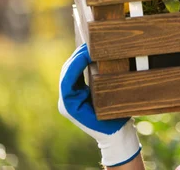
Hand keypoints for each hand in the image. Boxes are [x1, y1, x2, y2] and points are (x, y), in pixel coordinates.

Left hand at [58, 43, 140, 166]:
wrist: (115, 136)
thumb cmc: (114, 121)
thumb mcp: (109, 103)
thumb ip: (102, 86)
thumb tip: (101, 65)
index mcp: (69, 105)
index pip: (67, 79)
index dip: (75, 63)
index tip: (87, 52)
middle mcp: (65, 101)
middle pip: (66, 73)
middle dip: (76, 57)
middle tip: (89, 44)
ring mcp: (70, 98)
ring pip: (69, 72)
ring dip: (78, 58)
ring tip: (89, 46)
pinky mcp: (76, 94)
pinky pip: (75, 76)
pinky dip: (81, 64)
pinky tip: (90, 55)